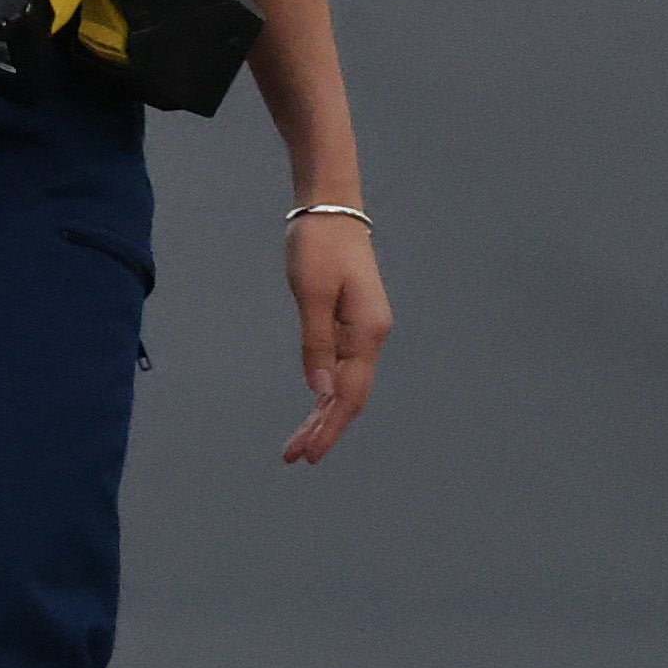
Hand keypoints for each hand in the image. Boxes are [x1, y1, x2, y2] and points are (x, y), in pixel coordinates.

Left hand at [283, 211, 392, 464]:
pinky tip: (315, 409)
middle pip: (350, 397)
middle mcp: (372, 336)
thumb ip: (316, 344)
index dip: (328, 427)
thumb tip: (320, 392)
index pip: (349, 394)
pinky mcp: (353, 323)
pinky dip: (326, 392)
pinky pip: (342, 368)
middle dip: (324, 429)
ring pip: (347, 385)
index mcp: (367, 332)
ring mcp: (364, 331)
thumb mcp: (312, 295)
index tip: (307, 453)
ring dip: (324, 415)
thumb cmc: (318, 247)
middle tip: (295, 457)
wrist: (331, 211)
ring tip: (299, 444)